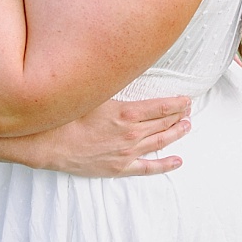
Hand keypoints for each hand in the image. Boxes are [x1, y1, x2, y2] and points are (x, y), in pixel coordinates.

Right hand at [27, 96, 191, 176]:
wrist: (52, 144)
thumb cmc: (70, 116)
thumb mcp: (95, 95)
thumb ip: (114, 88)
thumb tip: (126, 74)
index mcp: (128, 113)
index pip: (161, 107)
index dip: (177, 104)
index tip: (186, 99)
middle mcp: (132, 134)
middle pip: (163, 123)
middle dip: (179, 116)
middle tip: (189, 110)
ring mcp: (128, 153)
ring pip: (160, 142)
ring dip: (176, 134)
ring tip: (187, 127)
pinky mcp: (120, 167)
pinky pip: (148, 168)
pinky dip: (165, 165)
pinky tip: (177, 161)